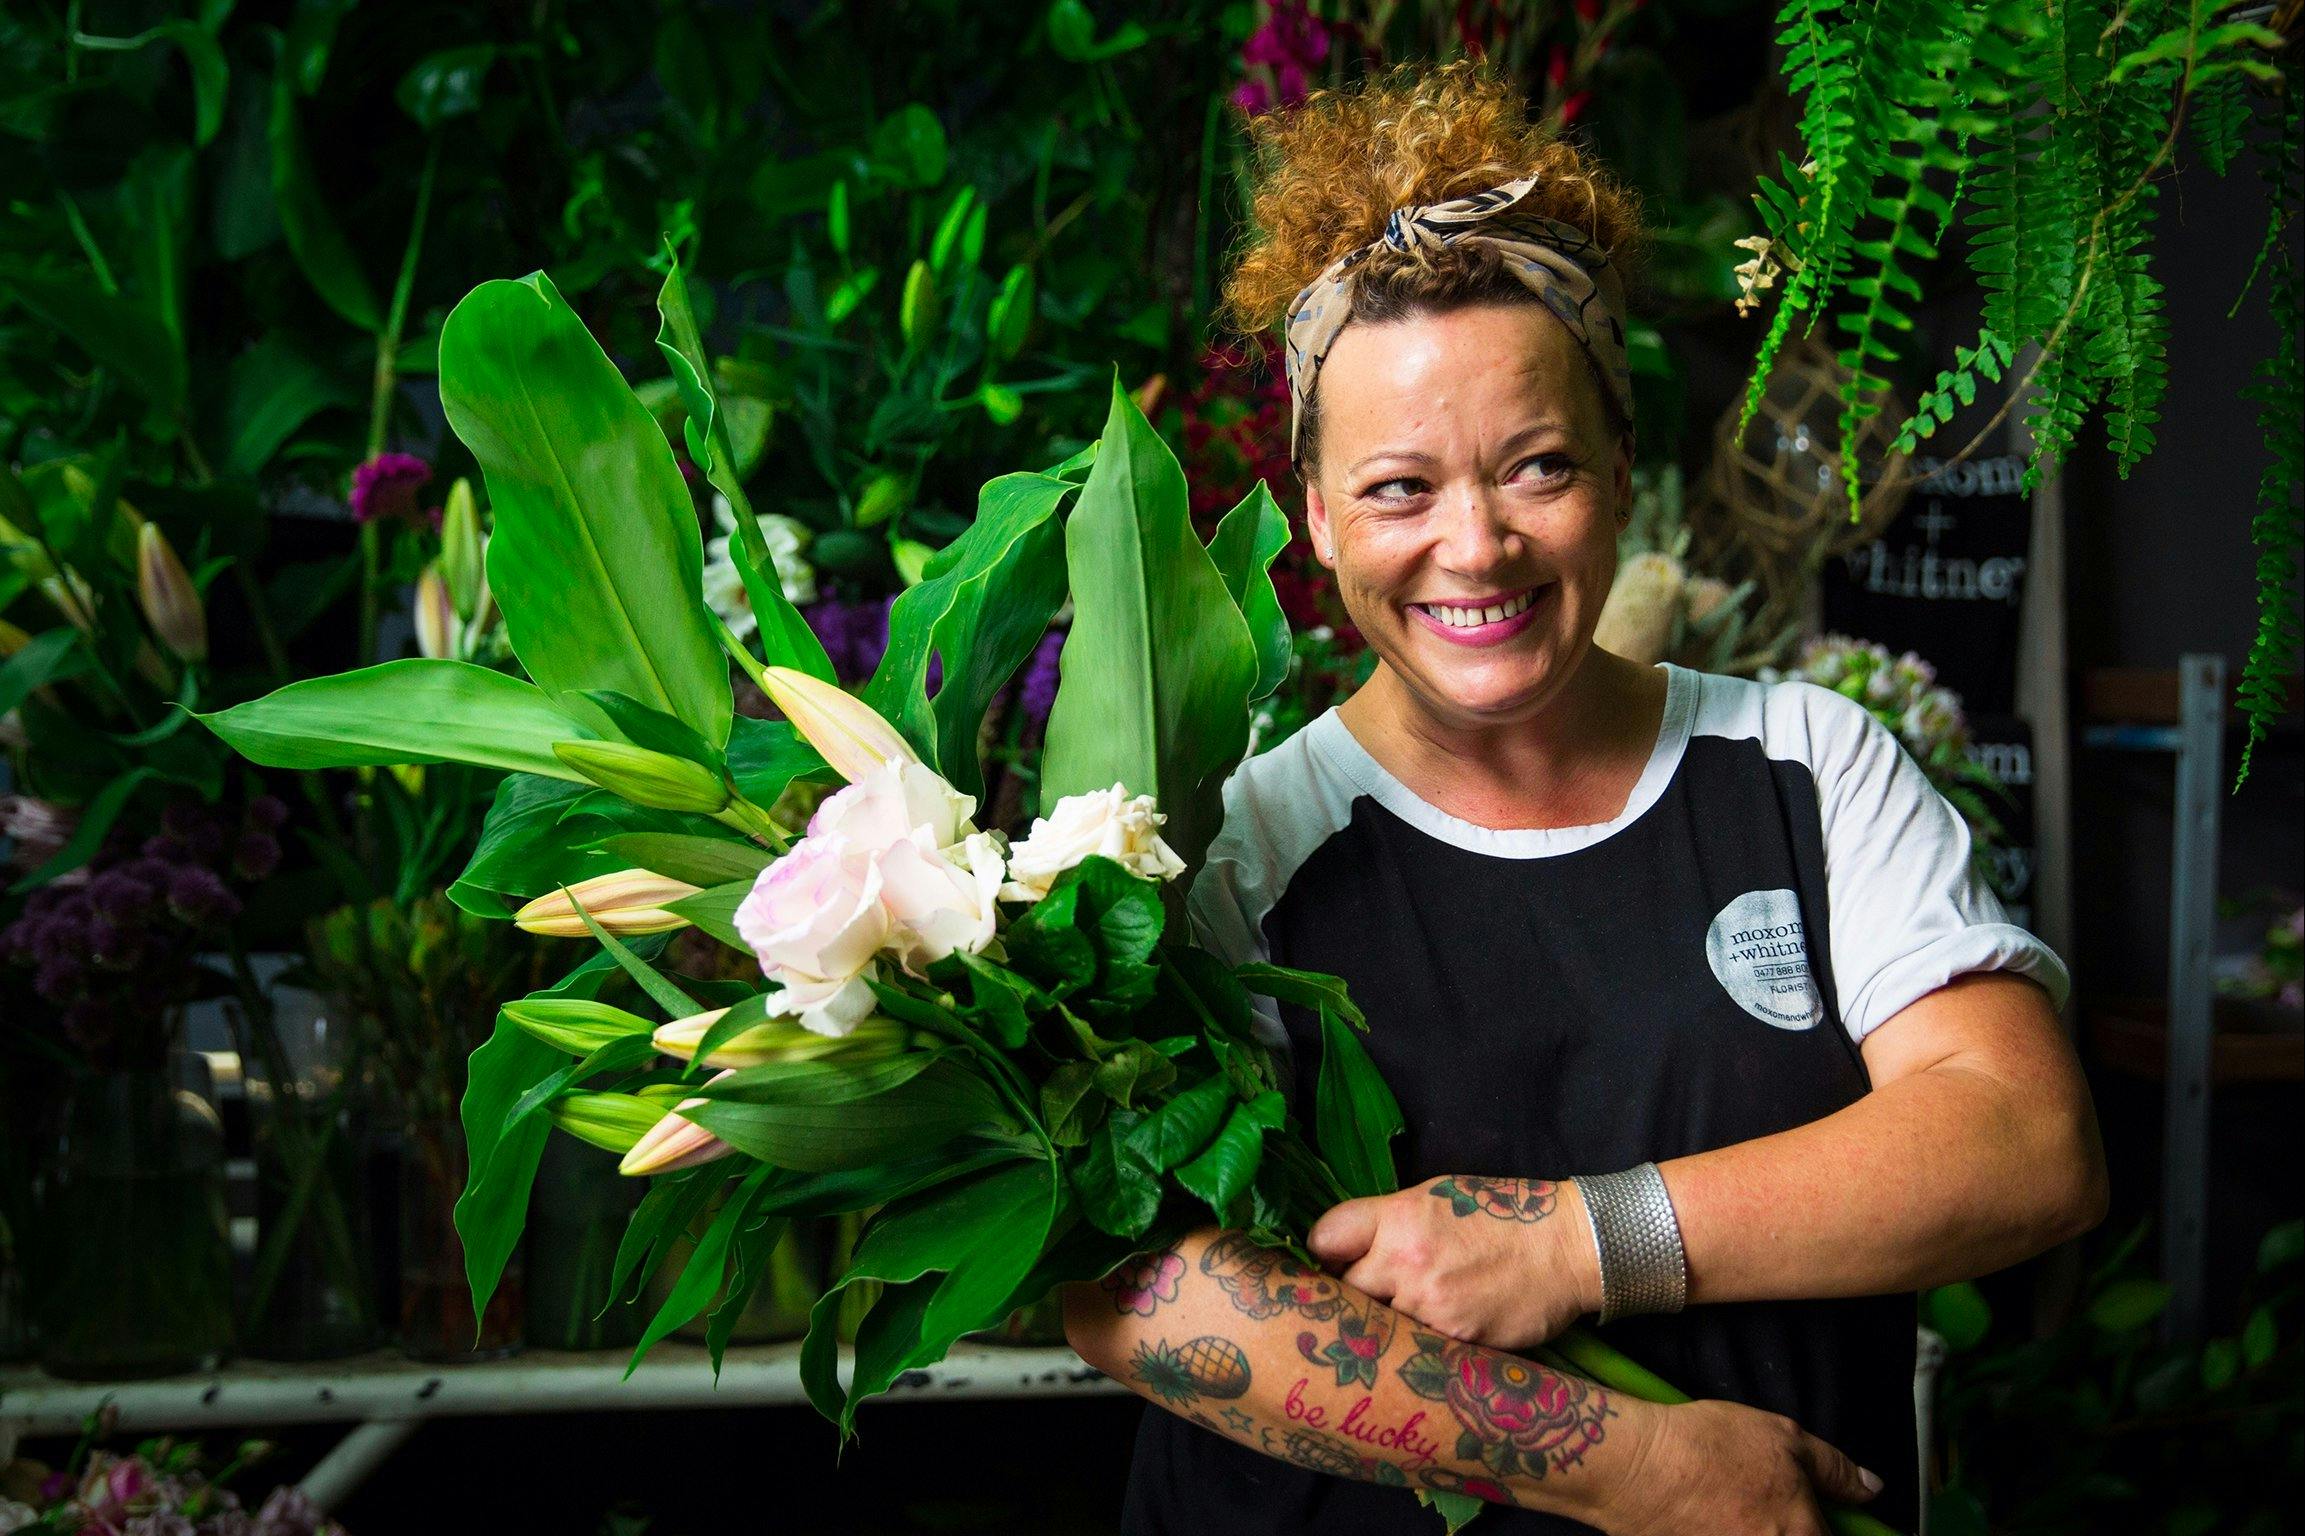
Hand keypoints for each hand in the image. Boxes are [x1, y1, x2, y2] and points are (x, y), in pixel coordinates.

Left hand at [1305, 1175, 1600, 1349]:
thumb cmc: (1504, 1214)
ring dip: (1387, 1322)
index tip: (1332, 1260)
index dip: (1323, 1251)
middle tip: (1366, 1295)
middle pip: (1345, 1290)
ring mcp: (1430, 1308)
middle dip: (1352, 1293)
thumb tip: (1350, 1246)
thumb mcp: (1438, 1196)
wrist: (1568, 1247)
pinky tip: (1436, 1329)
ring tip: (1408, 1313)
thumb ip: (1390, 1220)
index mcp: (1399, 1219)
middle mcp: (1406, 1264)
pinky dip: (1421, 1341)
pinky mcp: (1455, 1341)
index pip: (1325, 1237)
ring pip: (1380, 1325)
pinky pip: (1418, 1347)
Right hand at [1602, 1397, 1882, 1535]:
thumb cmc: (1708, 1447)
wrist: (1633, 1465)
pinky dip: (1720, 1529)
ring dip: (1751, 1526)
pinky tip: (1707, 1514)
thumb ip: (1835, 1468)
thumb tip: (1871, 1488)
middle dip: (1790, 1526)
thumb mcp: (1783, 1438)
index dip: (1831, 1528)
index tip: (1824, 1518)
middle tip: (1765, 1505)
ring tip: (1729, 1506)